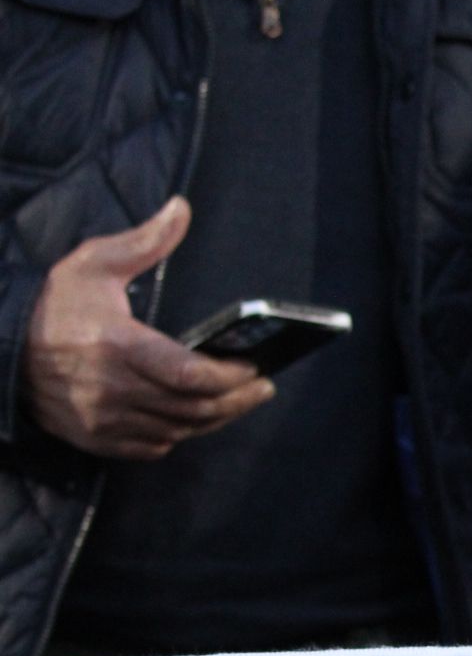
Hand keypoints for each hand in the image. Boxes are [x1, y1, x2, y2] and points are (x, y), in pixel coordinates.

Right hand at [24, 198, 274, 459]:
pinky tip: (196, 415)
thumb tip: (181, 208)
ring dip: (215, 418)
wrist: (1, 349)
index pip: (189, 374)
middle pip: (194, 408)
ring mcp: (103, 419)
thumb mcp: (93, 263)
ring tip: (238, 399)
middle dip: (237, 400)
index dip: (229, 377)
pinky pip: (154, 446)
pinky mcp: (96, 438)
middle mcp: (111, 389)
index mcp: (117, 346)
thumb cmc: (53, 306)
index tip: (254, 368)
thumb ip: (145, 241)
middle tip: (262, 387)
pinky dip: (180, 433)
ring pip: (179, 430)